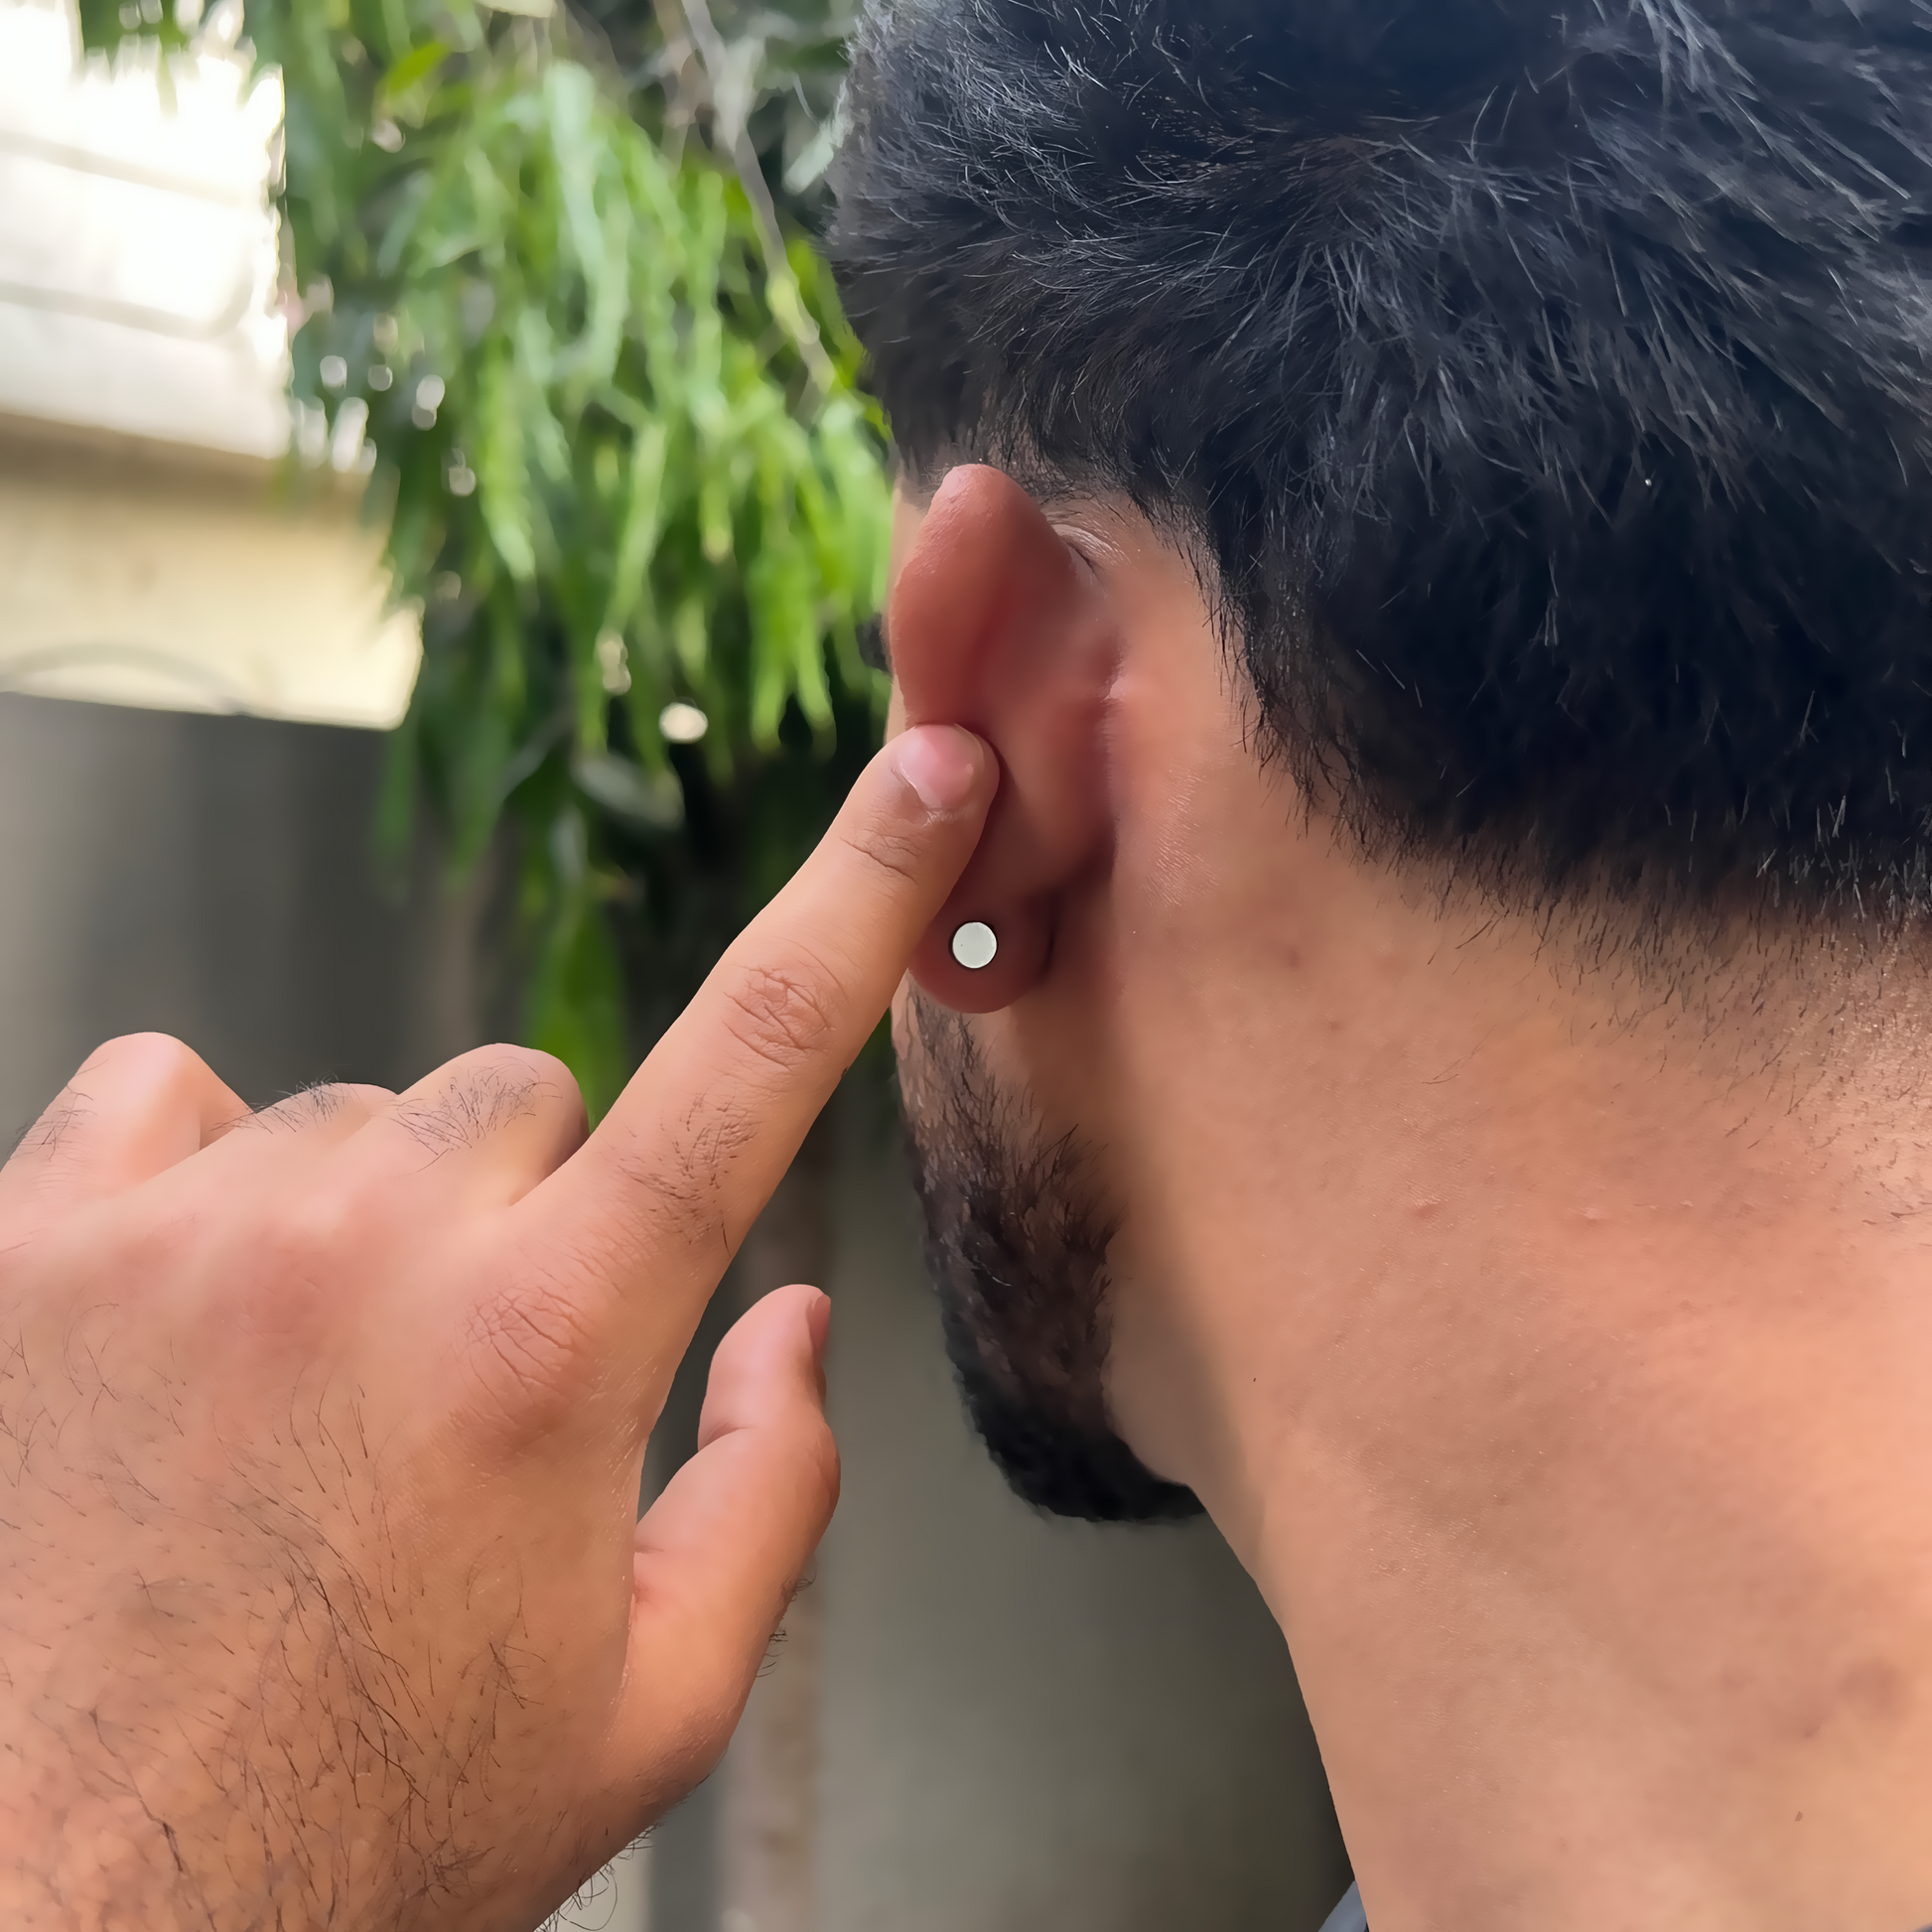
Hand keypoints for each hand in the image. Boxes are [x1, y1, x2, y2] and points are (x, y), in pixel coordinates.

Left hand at [0, 727, 993, 1931]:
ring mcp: (188, 1225)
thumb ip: (775, 1488)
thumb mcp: (646, 1710)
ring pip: (356, 1111)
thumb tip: (790, 1325)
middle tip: (470, 1372)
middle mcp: (376, 1244)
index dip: (860, 893)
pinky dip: (192, 1171)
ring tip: (304, 1393)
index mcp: (556, 1348)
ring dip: (366, 1216)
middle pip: (526, 1098)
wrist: (54, 1913)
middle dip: (533, 1211)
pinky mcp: (31, 1237)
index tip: (924, 778)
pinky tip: (180, 1306)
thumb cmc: (355, 1827)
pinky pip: (162, 1091)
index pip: (759, 1056)